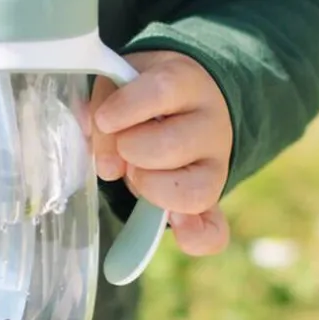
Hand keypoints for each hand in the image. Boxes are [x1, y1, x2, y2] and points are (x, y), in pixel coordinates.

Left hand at [90, 50, 232, 256]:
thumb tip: (101, 151)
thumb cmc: (144, 94)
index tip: (105, 119)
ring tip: (136, 172)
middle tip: (123, 147)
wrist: (187, 103)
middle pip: (173, 145)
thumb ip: (105, 104)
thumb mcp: (122, 82)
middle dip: (132, 151)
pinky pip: (214, 231)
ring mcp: (217, 165)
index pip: (163, 90)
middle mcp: (211, 124)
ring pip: (194, 190)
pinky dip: (195, 237)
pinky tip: (177, 229)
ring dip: (150, 187)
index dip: (129, 108)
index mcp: (186, 82)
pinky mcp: (212, 198)